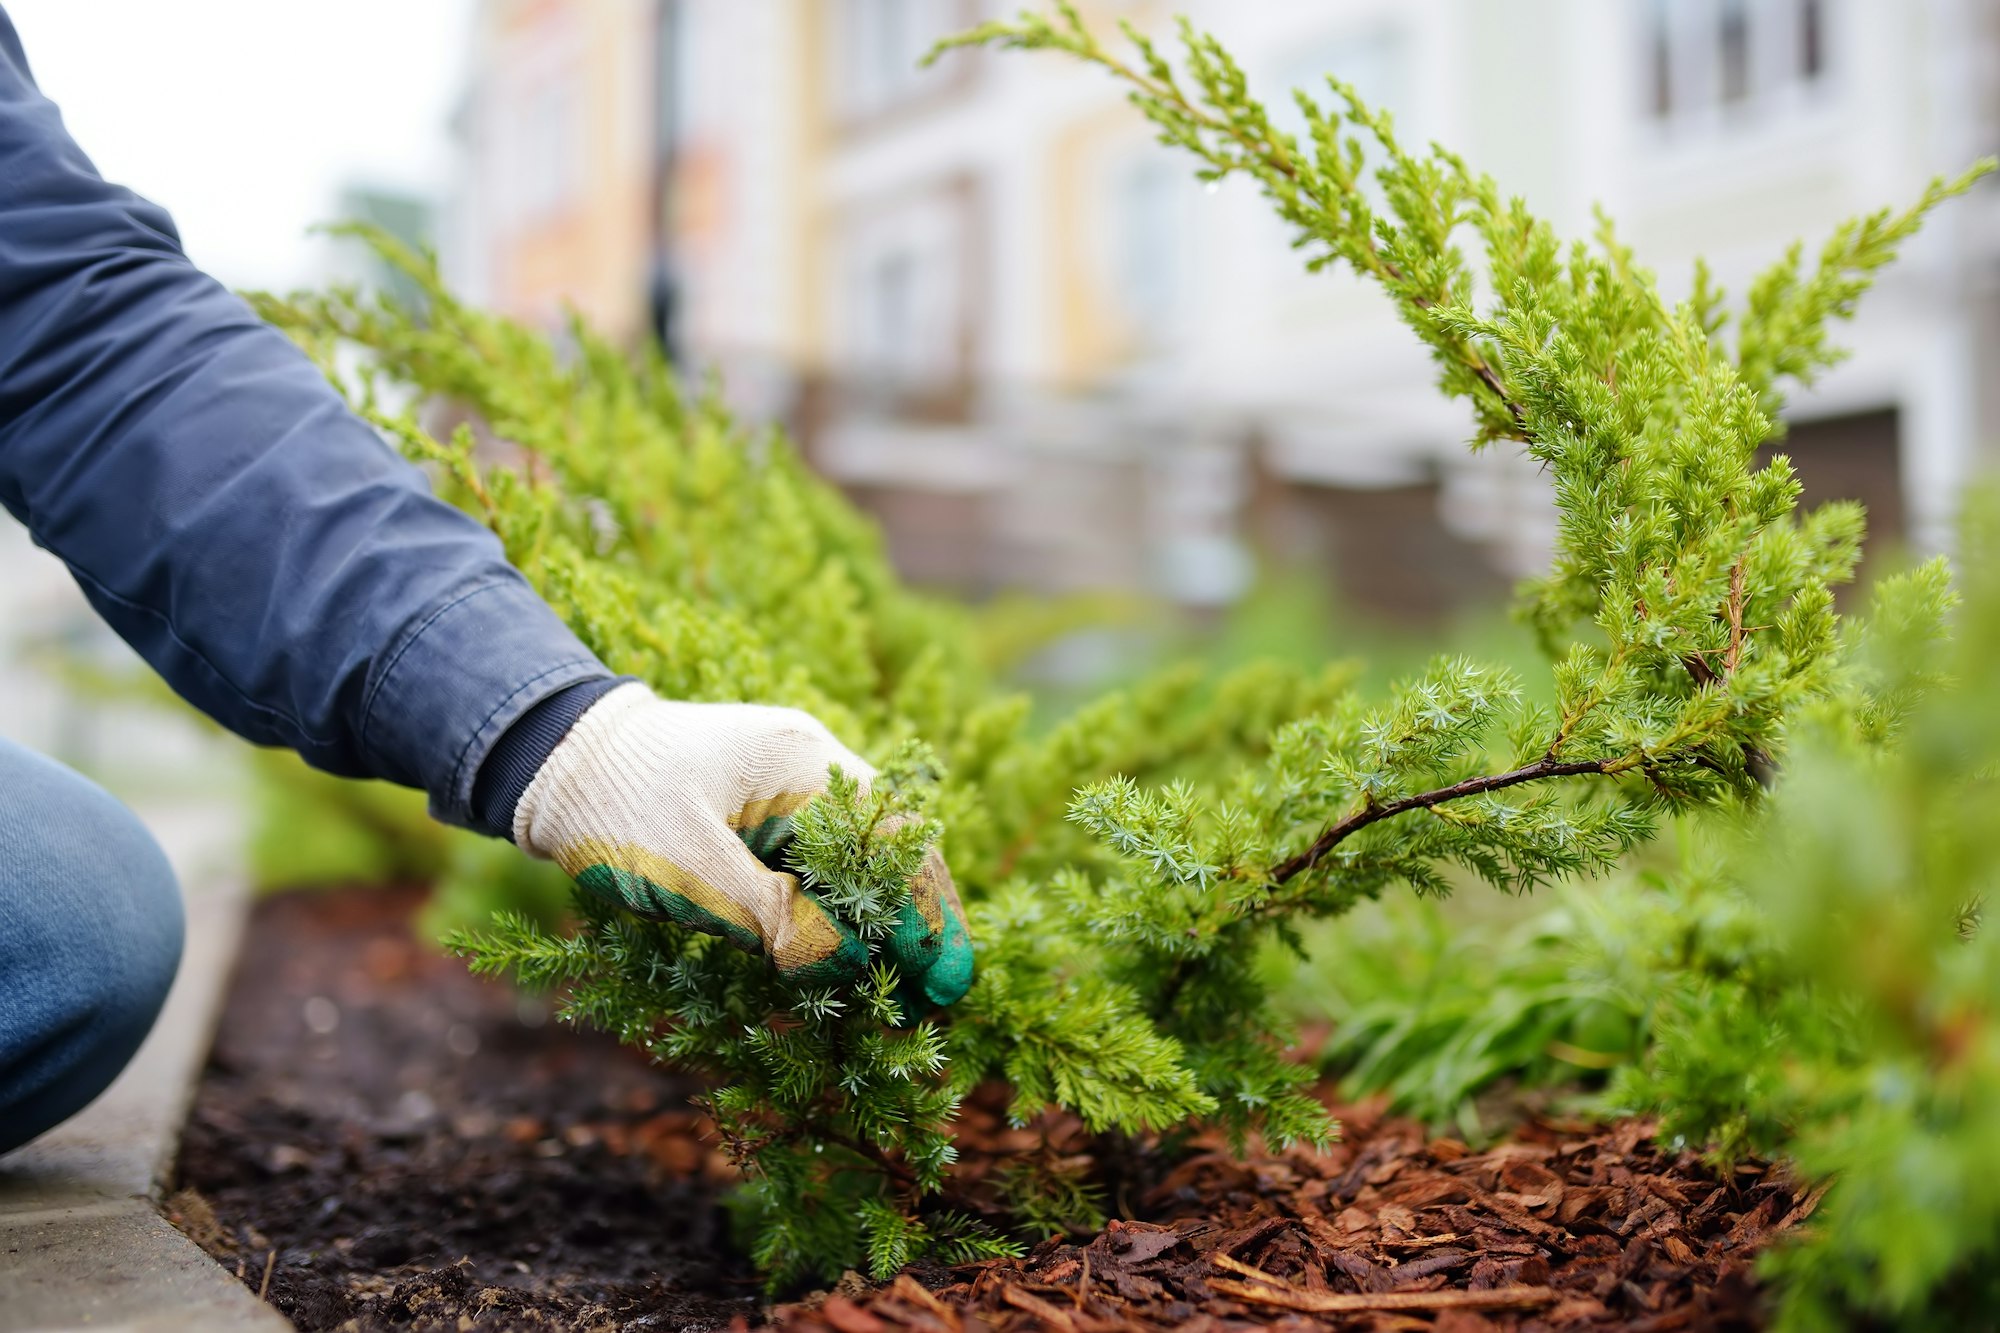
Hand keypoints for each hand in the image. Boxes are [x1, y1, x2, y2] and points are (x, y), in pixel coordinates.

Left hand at [511, 683, 972, 1006]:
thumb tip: (842, 962)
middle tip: (937, 997)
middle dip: (918, 921)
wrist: (548, 759)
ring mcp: (790, 784)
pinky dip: (840, 909)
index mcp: (803, 762)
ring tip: (902, 992)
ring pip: (860, 858)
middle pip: (892, 847)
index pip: (895, 839)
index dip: (925, 910)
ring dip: (881, 921)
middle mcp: (812, 765)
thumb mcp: (687, 868)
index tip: (942, 976)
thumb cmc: (613, 805)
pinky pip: (822, 861)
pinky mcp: (764, 810)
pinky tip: (847, 958)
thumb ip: (769, 916)